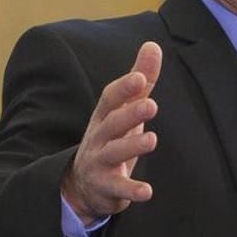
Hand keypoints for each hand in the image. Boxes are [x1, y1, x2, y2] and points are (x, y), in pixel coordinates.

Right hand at [61, 42, 161, 225]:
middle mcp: (99, 138)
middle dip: (130, 114)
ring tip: (152, 140)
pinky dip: (131, 190)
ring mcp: (100, 163)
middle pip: (112, 124)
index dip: (124, 88)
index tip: (139, 77)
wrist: (83, 183)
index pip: (110, 99)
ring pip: (114, 154)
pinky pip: (118, 188)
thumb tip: (153, 45)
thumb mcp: (124, 109)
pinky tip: (147, 191)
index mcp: (105, 116)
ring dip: (132, 147)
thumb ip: (140, 81)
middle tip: (151, 105)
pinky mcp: (106, 187)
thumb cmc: (111, 138)